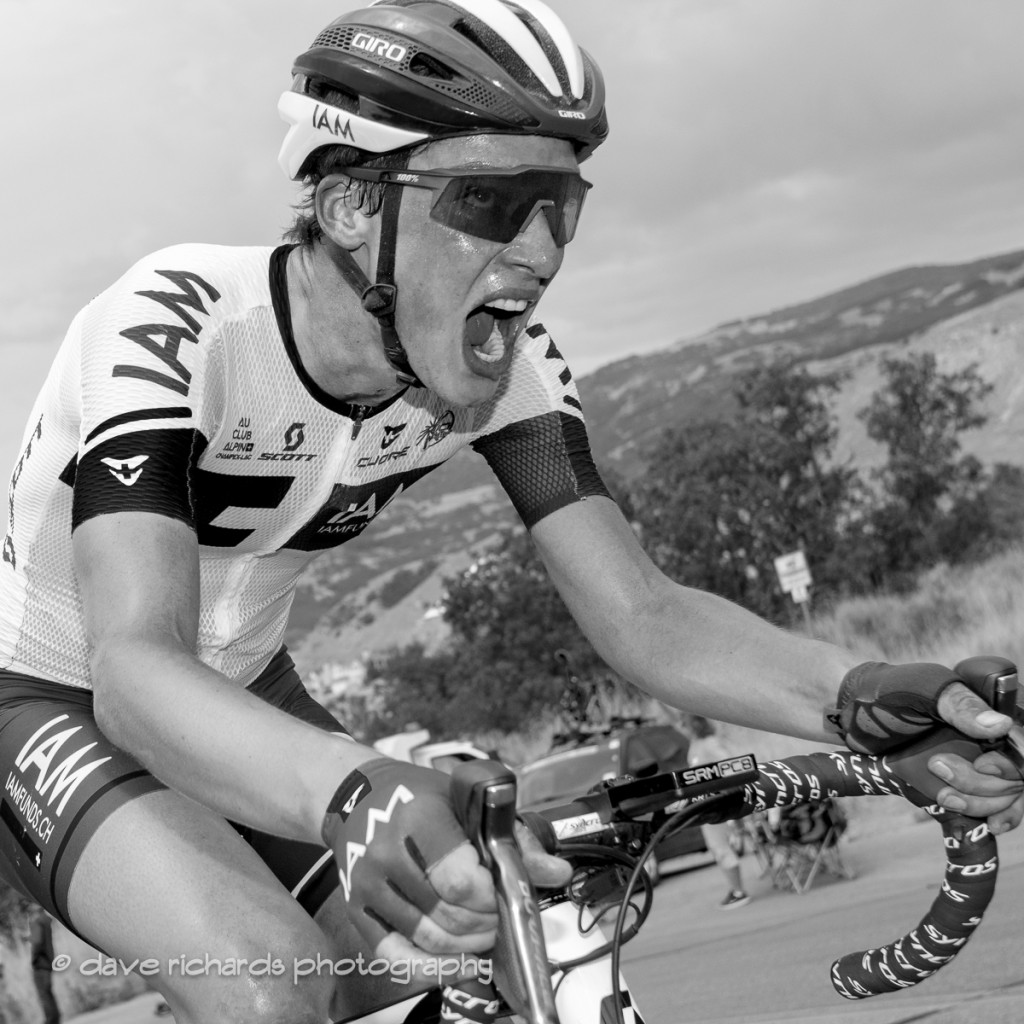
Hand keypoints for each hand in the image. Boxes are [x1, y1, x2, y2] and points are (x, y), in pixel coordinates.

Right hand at [322, 759, 570, 968]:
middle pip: (447, 915)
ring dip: (467, 946)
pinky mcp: (356, 909)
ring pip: (428, 940)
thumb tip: (558, 873)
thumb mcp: (467, 803)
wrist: (360, 796)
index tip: (502, 894)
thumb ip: (514, 840)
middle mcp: (387, 852)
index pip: (459, 880)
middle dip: (484, 924)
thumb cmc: (419, 797)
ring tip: (485, 934)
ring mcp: (367, 885)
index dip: (489, 899)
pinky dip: (433, 969)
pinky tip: (461, 963)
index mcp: (418, 818)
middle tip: (500, 918)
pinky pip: (396, 956)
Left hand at [833, 661, 1023, 830]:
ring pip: (1006, 796)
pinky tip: (989, 825)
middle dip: (981, 782)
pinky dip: (991, 816)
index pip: (1022, 743)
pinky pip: (992, 807)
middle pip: (1016, 775)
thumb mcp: (923, 691)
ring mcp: (979, 761)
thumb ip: (959, 705)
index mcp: (988, 710)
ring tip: (942, 793)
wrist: (856, 715)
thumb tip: (1002, 724)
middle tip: (938, 767)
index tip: (984, 765)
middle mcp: (992, 737)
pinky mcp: (963, 782)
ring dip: (978, 802)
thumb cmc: (890, 692)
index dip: (1011, 764)